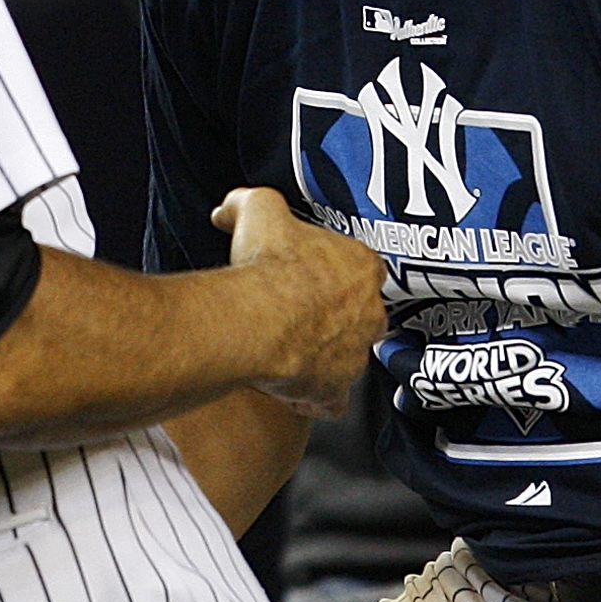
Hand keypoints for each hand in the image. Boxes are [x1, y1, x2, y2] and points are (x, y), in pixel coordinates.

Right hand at [211, 186, 386, 416]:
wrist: (257, 319)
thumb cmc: (267, 267)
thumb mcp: (258, 208)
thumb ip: (249, 203)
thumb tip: (231, 208)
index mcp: (361, 266)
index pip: (362, 267)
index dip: (336, 269)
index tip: (311, 271)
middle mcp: (369, 312)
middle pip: (361, 313)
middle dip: (334, 313)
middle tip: (298, 309)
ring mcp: (355, 355)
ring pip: (346, 356)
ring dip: (322, 353)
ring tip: (287, 346)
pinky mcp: (335, 390)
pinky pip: (331, 399)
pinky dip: (314, 396)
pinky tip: (292, 387)